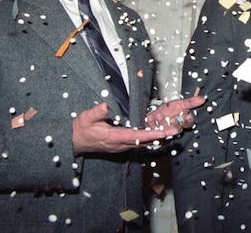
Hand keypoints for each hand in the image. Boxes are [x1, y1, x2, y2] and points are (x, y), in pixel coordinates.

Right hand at [72, 102, 199, 156]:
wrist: (74, 141)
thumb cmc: (81, 129)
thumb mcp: (86, 118)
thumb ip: (96, 112)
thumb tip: (106, 105)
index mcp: (113, 138)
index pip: (135, 136)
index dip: (150, 134)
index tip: (163, 133)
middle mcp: (119, 144)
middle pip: (143, 141)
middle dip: (160, 136)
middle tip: (176, 131)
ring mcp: (121, 146)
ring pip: (142, 143)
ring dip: (157, 138)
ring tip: (172, 132)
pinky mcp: (121, 145)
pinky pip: (138, 142)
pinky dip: (149, 139)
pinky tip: (158, 135)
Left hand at [144, 95, 204, 131]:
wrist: (157, 111)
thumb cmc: (170, 109)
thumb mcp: (180, 103)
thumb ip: (191, 102)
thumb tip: (203, 98)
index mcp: (183, 122)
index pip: (188, 123)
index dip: (188, 120)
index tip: (187, 115)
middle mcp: (175, 128)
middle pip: (177, 129)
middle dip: (175, 124)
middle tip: (173, 119)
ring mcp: (165, 131)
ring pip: (165, 130)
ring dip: (162, 122)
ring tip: (159, 115)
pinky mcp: (155, 132)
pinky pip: (153, 129)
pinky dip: (151, 123)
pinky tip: (150, 117)